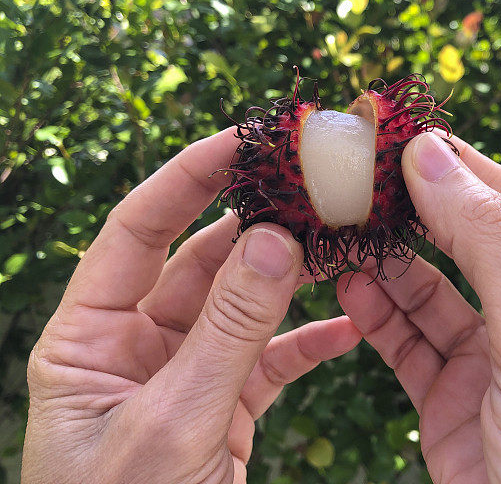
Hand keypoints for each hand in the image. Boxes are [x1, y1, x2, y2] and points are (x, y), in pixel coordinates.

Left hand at [22, 129, 360, 483]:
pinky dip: (309, 342)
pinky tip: (351, 327)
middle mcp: (133, 346)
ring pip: (243, 304)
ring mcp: (183, 374)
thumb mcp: (173, 424)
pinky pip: (269, 358)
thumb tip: (272, 239)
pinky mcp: (223, 405)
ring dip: (291, 277)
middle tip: (311, 186)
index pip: (136, 231)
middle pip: (200, 260)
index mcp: (87, 339)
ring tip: (341, 246)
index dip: (187, 178)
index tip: (243, 139)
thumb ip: (225, 331)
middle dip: (256, 223)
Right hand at [337, 132, 500, 483]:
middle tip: (356, 176)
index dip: (458, 166)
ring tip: (341, 231)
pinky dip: (376, 314)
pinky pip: (407, 345)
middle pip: (464, 245)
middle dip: (412, 210)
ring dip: (385, 262)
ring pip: (427, 295)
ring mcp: (491, 365)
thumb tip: (435, 156)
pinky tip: (351, 285)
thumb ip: (491, 243)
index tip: (400, 131)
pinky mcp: (451, 407)